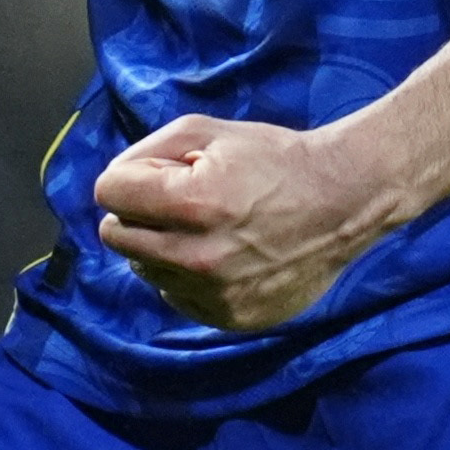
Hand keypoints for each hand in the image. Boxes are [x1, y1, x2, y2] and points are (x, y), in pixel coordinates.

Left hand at [91, 115, 394, 331]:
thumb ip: (148, 151)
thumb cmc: (273, 159)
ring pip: (143, 268)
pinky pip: (175, 296)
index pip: (108, 193)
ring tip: (207, 227)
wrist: (342, 202)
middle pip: (115, 236)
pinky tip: (222, 254)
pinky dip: (186, 275)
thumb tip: (113, 184)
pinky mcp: (230, 318)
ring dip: (161, 245)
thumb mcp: (207, 131)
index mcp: (191, 204)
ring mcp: (213, 294)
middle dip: (139, 212)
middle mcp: (196, 257)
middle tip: (179, 200)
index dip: (131, 176)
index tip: (161, 173)